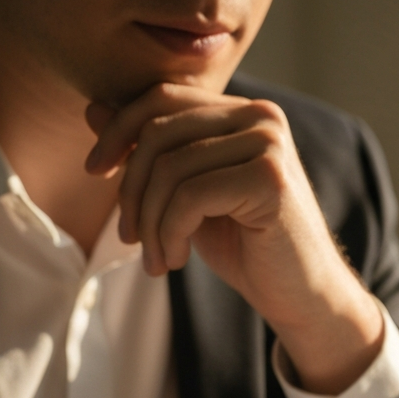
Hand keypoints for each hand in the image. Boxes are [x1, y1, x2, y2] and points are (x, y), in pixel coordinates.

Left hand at [83, 83, 382, 394]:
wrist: (304, 299)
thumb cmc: (252, 251)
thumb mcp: (192, 197)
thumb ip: (153, 154)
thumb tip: (94, 109)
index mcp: (246, 113)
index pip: (163, 98)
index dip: (119, 131)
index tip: (95, 173)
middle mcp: (263, 118)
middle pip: (161, 132)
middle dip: (132, 189)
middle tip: (130, 239)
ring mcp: (270, 146)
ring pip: (171, 168)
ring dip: (150, 222)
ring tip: (156, 259)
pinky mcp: (270, 181)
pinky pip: (190, 196)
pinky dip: (170, 233)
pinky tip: (177, 259)